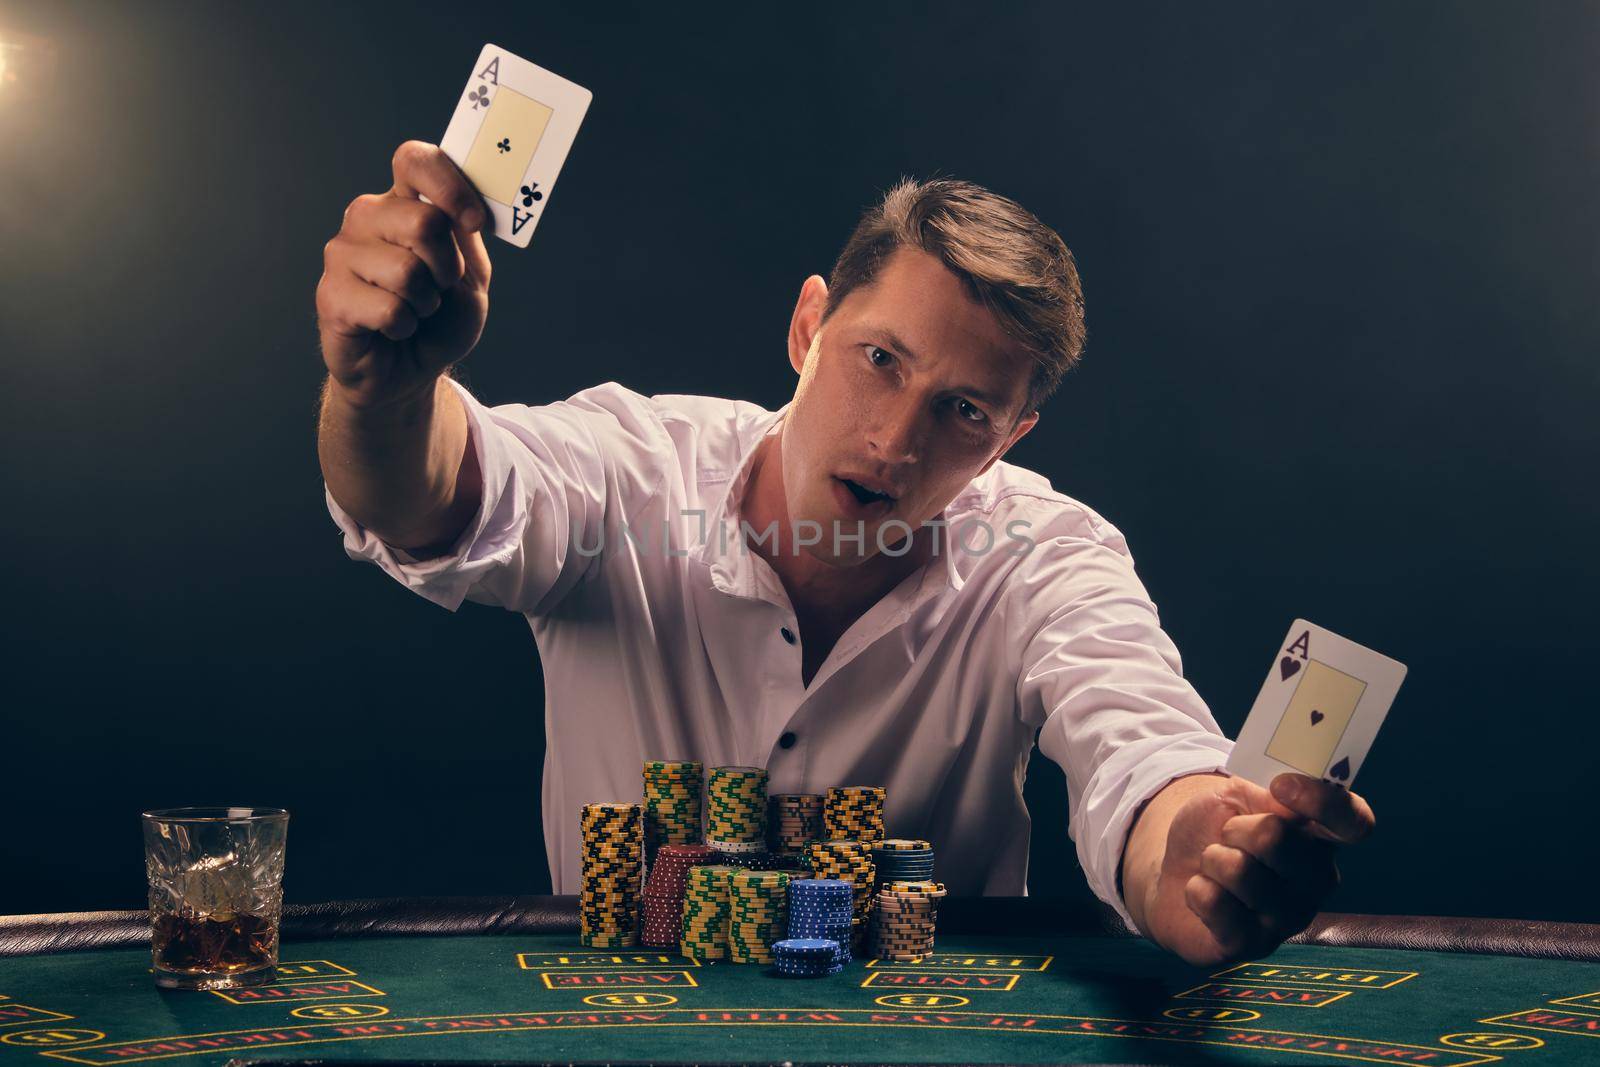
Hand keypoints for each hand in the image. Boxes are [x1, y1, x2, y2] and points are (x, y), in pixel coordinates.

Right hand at [316, 141, 493, 408]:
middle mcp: (366, 218)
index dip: (449, 185)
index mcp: (402, 203)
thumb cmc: (439, 319)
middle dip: (447, 267)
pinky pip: (389, 309)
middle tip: (439, 288)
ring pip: (407, 271)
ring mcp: (342, 254)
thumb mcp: (470, 275)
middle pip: (423, 221)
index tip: (473, 223)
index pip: (415, 161)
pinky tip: (394, 329)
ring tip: (414, 311)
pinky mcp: (330, 296)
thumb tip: (466, 207)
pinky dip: (406, 327)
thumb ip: (466, 237)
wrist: (410, 370)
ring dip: (426, 303)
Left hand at [1143, 772, 1373, 966]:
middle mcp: (1317, 881)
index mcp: (1321, 839)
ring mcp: (1288, 918)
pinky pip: (1215, 902)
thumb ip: (1268, 796)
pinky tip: (1204, 893)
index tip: (1281, 787)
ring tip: (1215, 868)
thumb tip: (1287, 793)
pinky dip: (1197, 889)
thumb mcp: (1237, 796)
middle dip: (1234, 828)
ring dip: (1213, 860)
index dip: (1324, 802)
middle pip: (1275, 837)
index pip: (1355, 823)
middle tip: (1228, 837)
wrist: (1172, 870)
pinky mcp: (1252, 945)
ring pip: (1239, 870)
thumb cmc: (1212, 831)